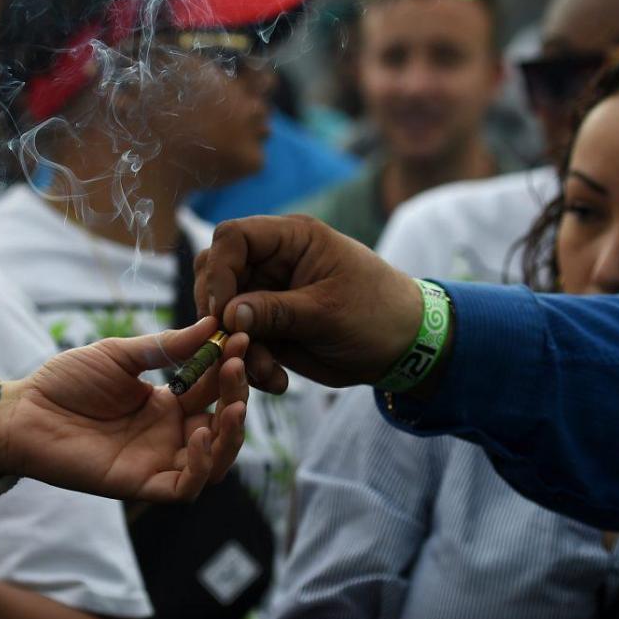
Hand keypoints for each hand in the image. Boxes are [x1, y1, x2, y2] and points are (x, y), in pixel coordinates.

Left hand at [0, 316, 249, 503]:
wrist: (25, 412)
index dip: (230, 367)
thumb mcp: (119, 355)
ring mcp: (157, 461)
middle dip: (236, 396)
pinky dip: (202, 465)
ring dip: (231, 435)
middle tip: (237, 365)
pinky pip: (185, 486)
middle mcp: (169, 435)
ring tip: (232, 405)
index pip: (213, 389)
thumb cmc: (66, 382)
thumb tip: (210, 324)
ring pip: (215, 462)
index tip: (239, 338)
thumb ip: (165, 347)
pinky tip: (199, 434)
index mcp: (167, 404)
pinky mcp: (141, 484)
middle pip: (222, 426)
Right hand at [192, 215, 422, 391]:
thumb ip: (275, 311)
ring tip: (266, 373)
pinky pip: (240, 342)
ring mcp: (267, 294)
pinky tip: (276, 381)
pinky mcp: (268, 326)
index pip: (233, 238)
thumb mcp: (327, 313)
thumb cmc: (376, 314)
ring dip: (236, 347)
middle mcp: (272, 262)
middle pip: (215, 273)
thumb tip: (228, 314)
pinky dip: (250, 364)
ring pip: (223, 314)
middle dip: (217, 312)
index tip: (222, 311)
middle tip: (232, 344)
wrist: (403, 348)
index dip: (219, 270)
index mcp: (291, 239)